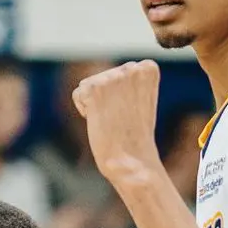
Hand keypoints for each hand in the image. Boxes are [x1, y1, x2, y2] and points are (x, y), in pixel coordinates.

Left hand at [72, 61, 162, 186]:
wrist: (134, 160)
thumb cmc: (136, 135)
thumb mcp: (142, 100)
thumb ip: (131, 81)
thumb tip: (123, 70)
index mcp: (149, 68)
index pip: (122, 71)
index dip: (122, 94)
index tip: (134, 111)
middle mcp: (132, 67)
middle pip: (104, 77)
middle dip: (107, 98)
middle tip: (123, 119)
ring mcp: (113, 77)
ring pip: (89, 85)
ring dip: (96, 105)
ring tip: (113, 121)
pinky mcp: (95, 89)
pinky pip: (78, 95)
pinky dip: (85, 110)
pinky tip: (102, 122)